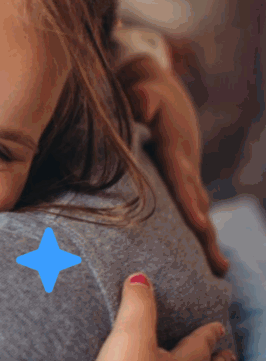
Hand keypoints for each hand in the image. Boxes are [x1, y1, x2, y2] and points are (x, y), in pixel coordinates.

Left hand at [118, 56, 228, 276]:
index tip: (200, 225)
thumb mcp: (141, 90)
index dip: (189, 201)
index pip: (181, 178)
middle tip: (217, 266)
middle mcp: (185, 165)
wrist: (156, 88)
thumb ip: (141, 99)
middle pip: (198, 203)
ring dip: (207, 240)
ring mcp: (187, 174)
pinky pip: (193, 208)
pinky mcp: (183, 181)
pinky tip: (207, 261)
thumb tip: (141, 102)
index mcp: (173, 148)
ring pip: (200, 210)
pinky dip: (199, 233)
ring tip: (219, 272)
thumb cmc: (141, 92)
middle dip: (206, 235)